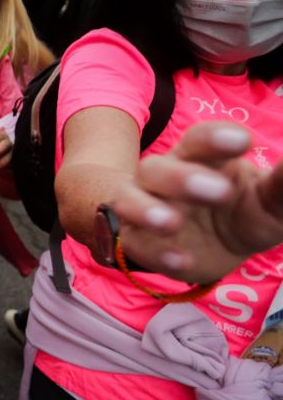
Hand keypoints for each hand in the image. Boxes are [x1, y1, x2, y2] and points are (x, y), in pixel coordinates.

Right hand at [109, 122, 282, 283]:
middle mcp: (163, 177)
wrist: (196, 248)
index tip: (245, 141)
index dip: (216, 137)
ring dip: (150, 210)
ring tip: (173, 223)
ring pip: (132, 199)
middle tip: (221, 191)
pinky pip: (137, 244)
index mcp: (198, 159)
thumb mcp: (267, 202)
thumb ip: (282, 185)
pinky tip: (181, 261)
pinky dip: (157, 253)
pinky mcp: (136, 241)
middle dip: (184, 178)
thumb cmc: (234, 214)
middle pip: (160, 167)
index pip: (200, 139)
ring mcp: (143, 207)